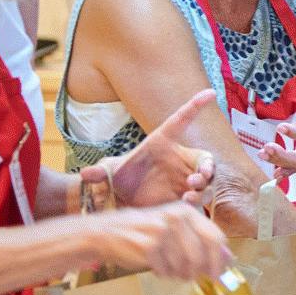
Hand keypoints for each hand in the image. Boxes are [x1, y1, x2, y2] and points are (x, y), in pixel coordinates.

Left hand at [92, 89, 216, 209]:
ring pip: (206, 179)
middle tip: (200, 175)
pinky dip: (197, 200)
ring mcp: (184, 178)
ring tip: (191, 192)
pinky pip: (199, 197)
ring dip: (204, 185)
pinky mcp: (184, 196)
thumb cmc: (119, 178)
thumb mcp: (108, 172)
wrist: (123, 199)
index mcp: (162, 141)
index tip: (209, 92)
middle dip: (208, 166)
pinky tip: (187, 202)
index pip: (181, 119)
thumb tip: (85, 175)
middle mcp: (178, 159)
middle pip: (203, 158)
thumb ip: (99, 172)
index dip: (195, 105)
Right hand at [96, 203, 231, 279]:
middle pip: (202, 255)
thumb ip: (202, 240)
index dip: (220, 260)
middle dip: (201, 271)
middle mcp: (176, 218)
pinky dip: (164, 274)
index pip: (216, 238)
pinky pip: (166, 271)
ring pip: (185, 266)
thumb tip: (228, 260)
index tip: (220, 274)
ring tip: (169, 268)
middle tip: (193, 277)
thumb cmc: (146, 232)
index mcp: (187, 211)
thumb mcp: (176, 228)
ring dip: (179, 274)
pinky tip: (156, 266)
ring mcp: (162, 232)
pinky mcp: (148, 246)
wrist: (107, 232)